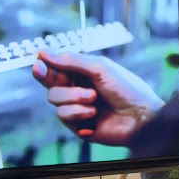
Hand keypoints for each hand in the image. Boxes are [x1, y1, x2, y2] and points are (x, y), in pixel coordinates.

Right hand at [32, 50, 161, 147]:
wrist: (141, 117)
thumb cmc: (127, 89)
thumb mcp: (100, 68)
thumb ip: (72, 61)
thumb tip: (45, 53)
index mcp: (83, 73)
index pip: (56, 67)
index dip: (44, 63)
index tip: (36, 59)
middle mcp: (77, 89)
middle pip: (49, 83)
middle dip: (49, 78)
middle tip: (45, 72)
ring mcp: (77, 108)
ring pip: (54, 99)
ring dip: (73, 97)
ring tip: (93, 98)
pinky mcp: (78, 125)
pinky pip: (64, 116)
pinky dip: (78, 113)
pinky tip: (93, 115)